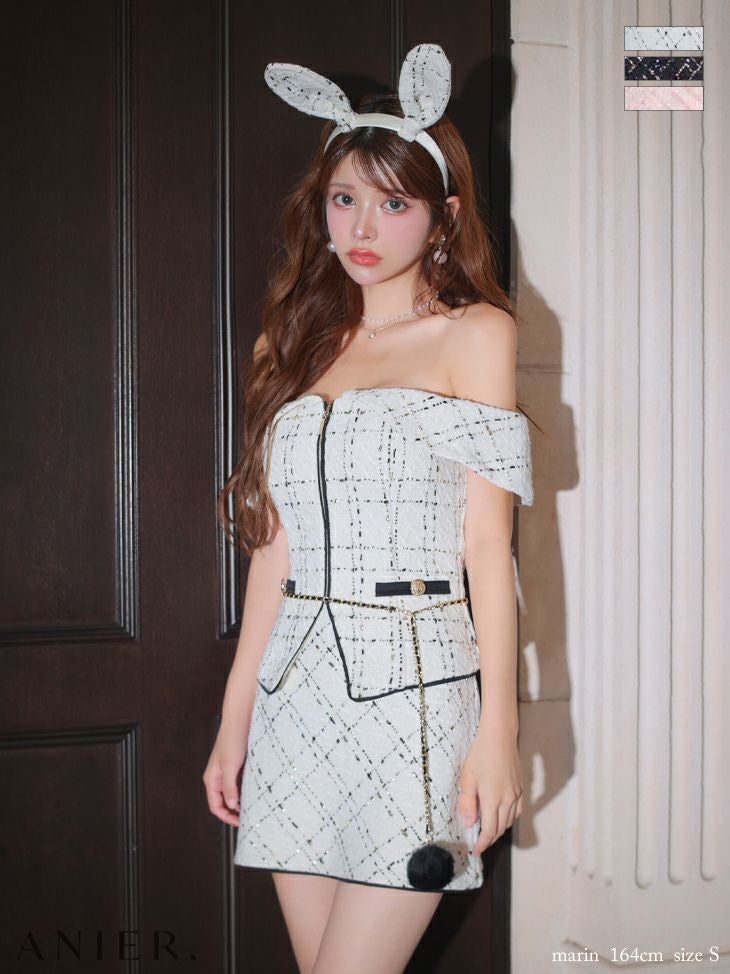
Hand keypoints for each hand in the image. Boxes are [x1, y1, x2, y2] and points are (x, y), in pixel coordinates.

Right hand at [202, 726, 247, 826]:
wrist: (241, 719)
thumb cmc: (233, 738)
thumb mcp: (230, 765)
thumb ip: (229, 787)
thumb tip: (230, 806)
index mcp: (212, 779)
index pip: (215, 806)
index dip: (227, 817)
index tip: (240, 823)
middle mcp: (218, 777)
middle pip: (224, 801)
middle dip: (235, 811)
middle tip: (250, 817)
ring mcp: (228, 771)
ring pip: (233, 792)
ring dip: (242, 800)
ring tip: (255, 805)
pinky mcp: (237, 765)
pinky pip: (240, 783)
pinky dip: (247, 789)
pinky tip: (257, 791)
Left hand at [457, 725, 522, 855]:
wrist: (499, 736)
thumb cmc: (480, 755)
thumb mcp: (467, 778)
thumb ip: (467, 803)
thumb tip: (468, 824)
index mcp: (493, 799)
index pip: (489, 831)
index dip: (482, 844)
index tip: (475, 850)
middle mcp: (508, 800)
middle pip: (500, 829)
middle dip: (489, 839)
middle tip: (478, 842)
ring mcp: (516, 794)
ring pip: (509, 821)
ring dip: (499, 829)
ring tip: (486, 830)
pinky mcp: (520, 787)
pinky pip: (516, 811)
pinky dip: (508, 819)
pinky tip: (500, 816)